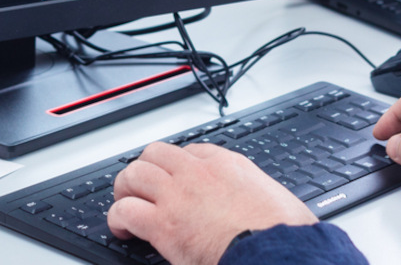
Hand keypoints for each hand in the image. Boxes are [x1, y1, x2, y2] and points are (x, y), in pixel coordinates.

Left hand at [108, 141, 316, 264]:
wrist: (274, 250)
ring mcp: (178, 195)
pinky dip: (119, 219)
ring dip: (127, 189)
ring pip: (135, 174)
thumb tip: (269, 208)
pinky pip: (125, 210)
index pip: (191, 151)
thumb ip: (260, 194)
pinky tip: (123, 229)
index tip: (176, 181)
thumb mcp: (277, 198)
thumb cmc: (281, 231)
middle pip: (156, 153)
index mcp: (228, 164)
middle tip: (143, 188)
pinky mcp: (163, 224)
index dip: (179, 166)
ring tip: (128, 204)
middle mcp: (198, 173)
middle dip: (146, 169)